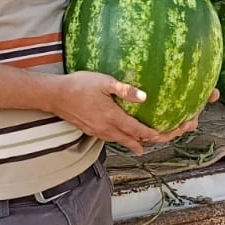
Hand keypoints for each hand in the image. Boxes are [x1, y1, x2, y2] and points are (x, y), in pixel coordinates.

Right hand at [46, 74, 217, 155]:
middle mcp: (108, 129)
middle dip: (152, 140)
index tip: (170, 134)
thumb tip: (145, 96)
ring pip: (124, 141)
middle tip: (168, 137)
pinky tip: (129, 135)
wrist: (55, 96)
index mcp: (113, 118)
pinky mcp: (93, 130)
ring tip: (153, 140)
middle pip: (135, 140)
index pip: (140, 131)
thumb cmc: (79, 85)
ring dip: (139, 141)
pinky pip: (114, 138)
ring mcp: (99, 132)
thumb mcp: (103, 82)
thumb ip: (124, 89)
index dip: (156, 134)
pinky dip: (126, 138)